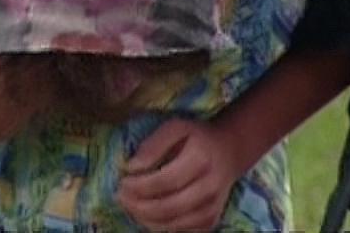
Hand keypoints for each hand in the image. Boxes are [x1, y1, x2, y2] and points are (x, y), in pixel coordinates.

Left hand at [117, 118, 245, 231]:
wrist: (229, 151)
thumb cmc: (197, 137)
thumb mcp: (176, 127)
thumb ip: (153, 145)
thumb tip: (132, 167)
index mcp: (201, 160)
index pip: (165, 181)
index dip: (139, 186)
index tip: (122, 182)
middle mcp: (210, 187)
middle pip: (167, 207)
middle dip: (138, 206)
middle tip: (120, 197)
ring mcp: (212, 208)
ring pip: (172, 224)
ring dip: (144, 219)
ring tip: (130, 206)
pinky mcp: (210, 221)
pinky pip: (180, 231)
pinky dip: (159, 226)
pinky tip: (146, 214)